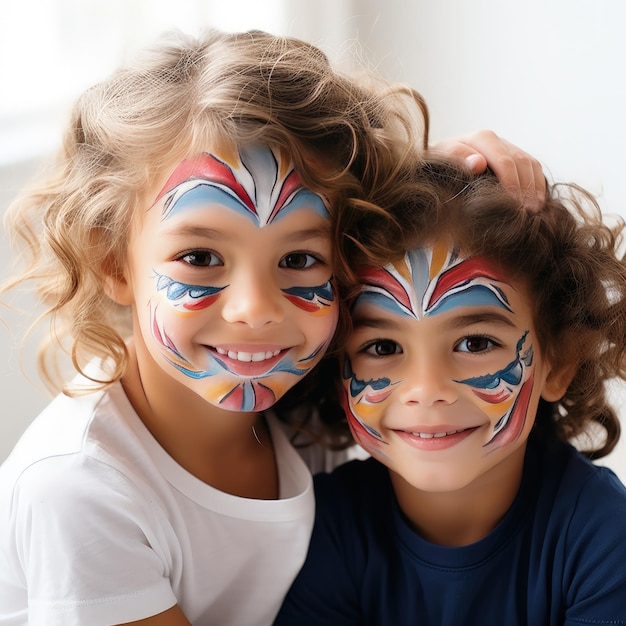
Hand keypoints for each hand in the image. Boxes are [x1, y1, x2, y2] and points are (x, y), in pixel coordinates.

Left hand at [431, 130, 545, 210]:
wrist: (438, 166)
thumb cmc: (439, 167)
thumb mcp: (441, 162)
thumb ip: (456, 159)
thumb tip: (478, 162)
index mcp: (481, 138)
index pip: (504, 160)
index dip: (511, 183)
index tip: (512, 205)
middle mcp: (497, 140)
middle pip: (521, 162)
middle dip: (525, 188)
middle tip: (526, 213)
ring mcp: (508, 148)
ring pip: (531, 165)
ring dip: (534, 188)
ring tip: (534, 211)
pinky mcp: (514, 158)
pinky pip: (534, 169)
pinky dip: (537, 186)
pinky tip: (536, 204)